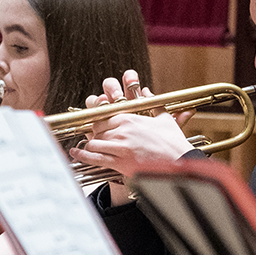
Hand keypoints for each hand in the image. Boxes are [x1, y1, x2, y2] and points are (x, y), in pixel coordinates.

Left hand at [69, 70, 195, 179]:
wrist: (179, 163)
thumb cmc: (173, 142)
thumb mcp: (164, 118)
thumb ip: (153, 103)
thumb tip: (147, 91)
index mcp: (130, 118)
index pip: (104, 116)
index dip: (99, 122)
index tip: (98, 126)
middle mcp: (122, 131)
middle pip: (96, 129)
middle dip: (94, 134)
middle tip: (94, 138)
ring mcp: (120, 147)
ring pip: (94, 142)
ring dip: (90, 145)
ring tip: (86, 146)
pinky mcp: (121, 163)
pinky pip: (95, 158)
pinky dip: (83, 155)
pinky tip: (76, 153)